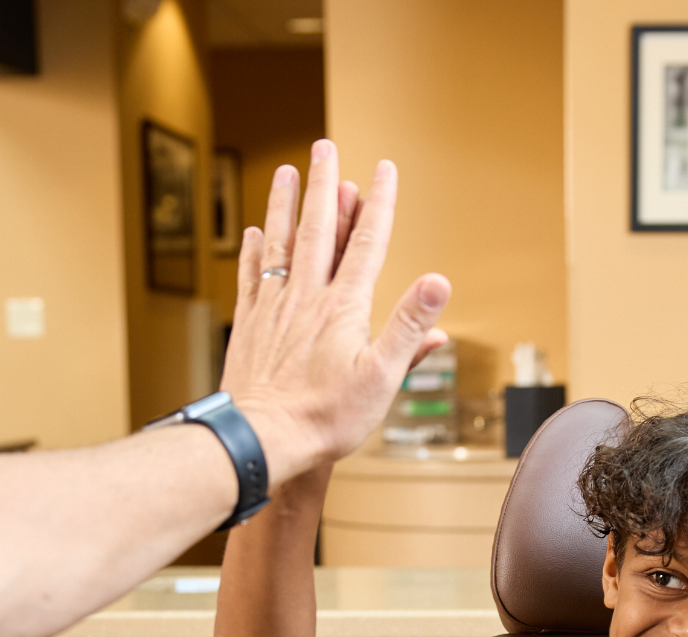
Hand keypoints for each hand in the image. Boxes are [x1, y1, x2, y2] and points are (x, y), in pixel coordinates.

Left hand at [221, 139, 450, 478]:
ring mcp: (273, 309)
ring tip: (286, 173)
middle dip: (324, 187)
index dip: (377, 205)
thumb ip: (409, 326)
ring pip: (279, 244)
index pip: (365, 244)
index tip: (384, 170)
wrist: (263, 437)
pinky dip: (253, 250)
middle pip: (317, 230)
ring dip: (284, 206)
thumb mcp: (382, 377)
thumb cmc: (326, 417)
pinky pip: (251, 277)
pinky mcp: (248, 327)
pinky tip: (254, 233)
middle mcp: (306, 298)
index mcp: (343, 308)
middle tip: (324, 148)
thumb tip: (439, 282)